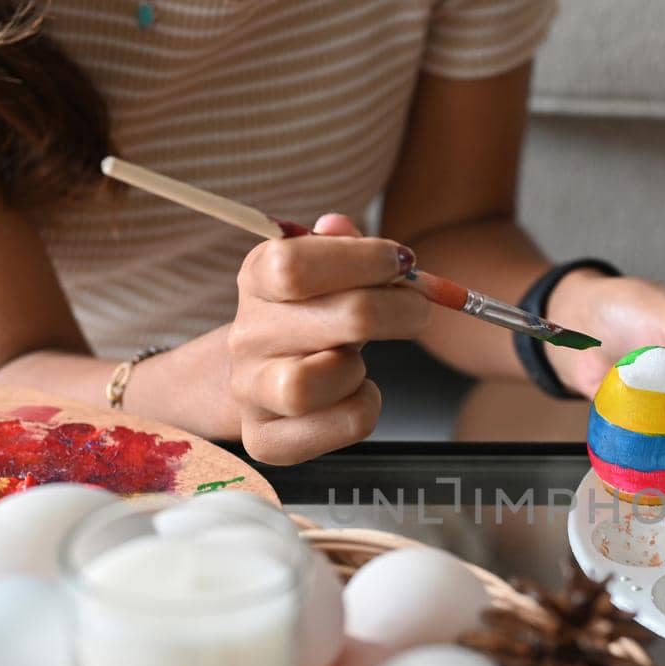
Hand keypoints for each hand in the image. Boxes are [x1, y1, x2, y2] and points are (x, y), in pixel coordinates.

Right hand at [226, 214, 428, 463]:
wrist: (260, 376)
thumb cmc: (309, 315)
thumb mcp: (322, 270)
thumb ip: (340, 247)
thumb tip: (340, 226)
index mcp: (258, 278)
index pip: (294, 266)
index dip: (362, 260)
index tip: (402, 262)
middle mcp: (247, 335)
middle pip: (339, 319)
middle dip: (396, 310)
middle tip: (417, 310)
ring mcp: (252, 390)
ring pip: (313, 385)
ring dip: (357, 368)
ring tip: (359, 360)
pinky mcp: (267, 439)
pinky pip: (340, 425)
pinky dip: (364, 408)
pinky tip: (358, 392)